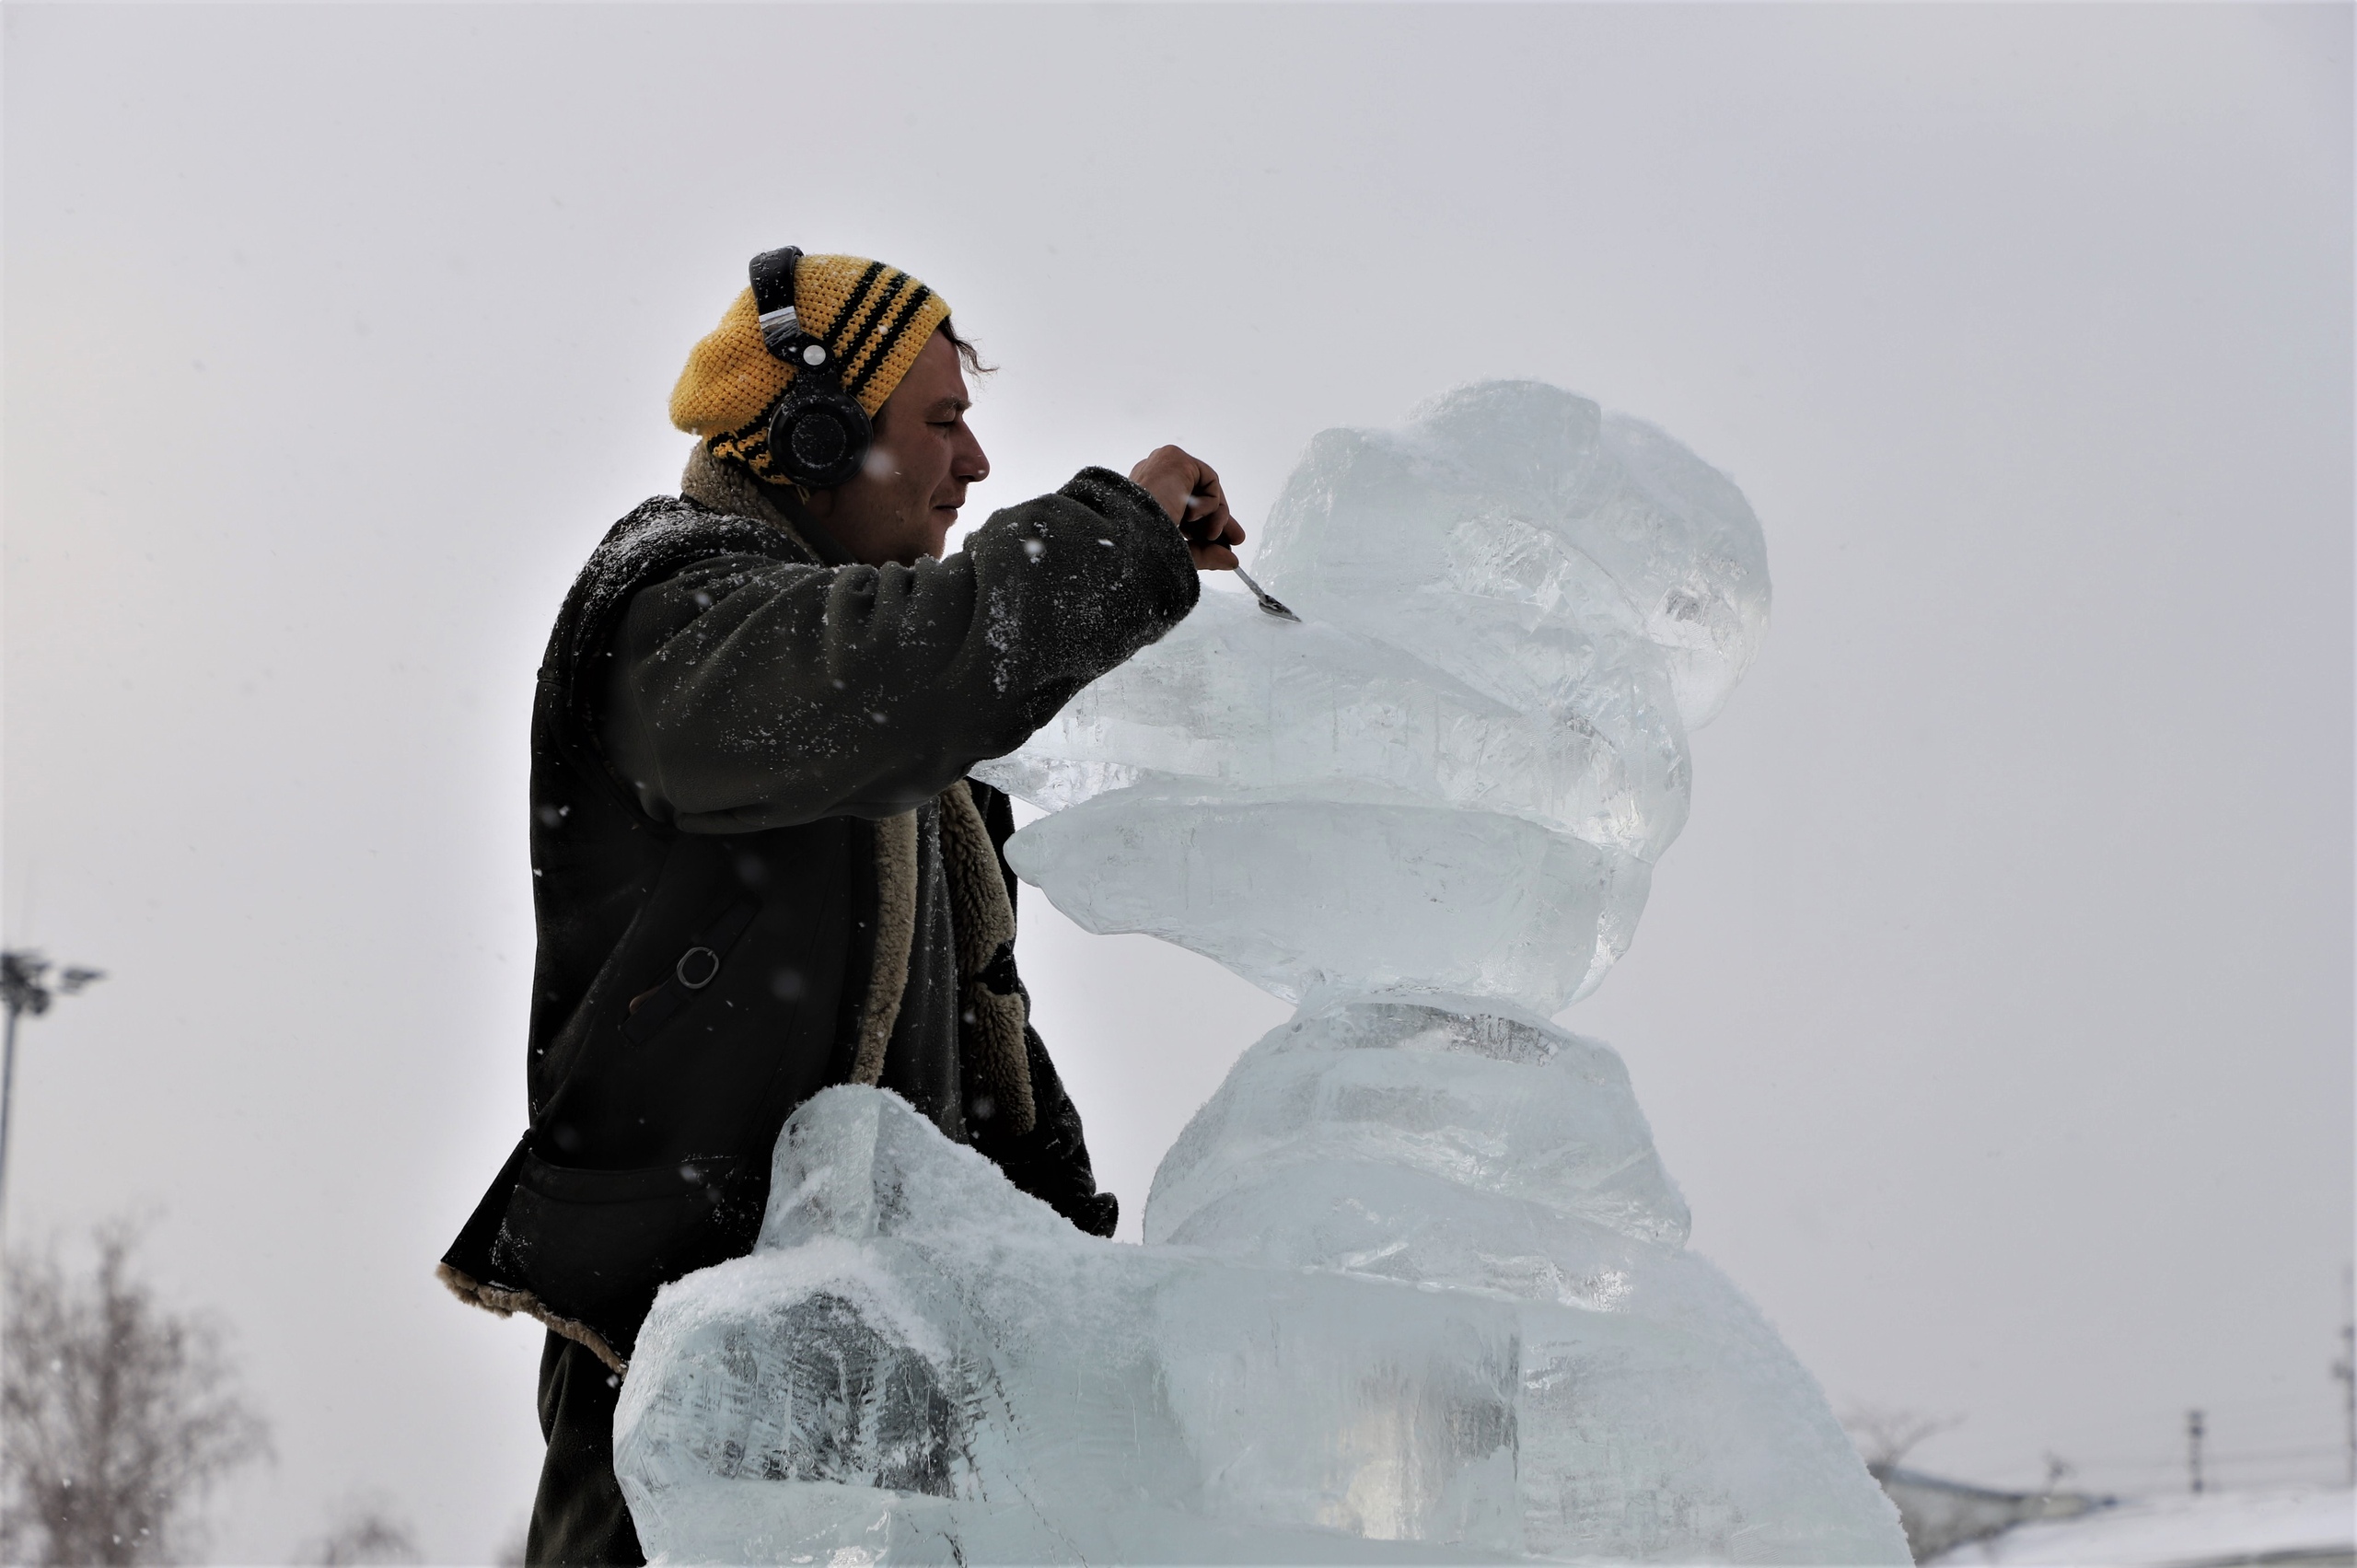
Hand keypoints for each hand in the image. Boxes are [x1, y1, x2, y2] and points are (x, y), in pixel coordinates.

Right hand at [1129, 445, 1244, 570]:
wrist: (1130, 535)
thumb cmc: (1143, 549)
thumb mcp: (1180, 554)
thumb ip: (1206, 555)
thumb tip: (1232, 561)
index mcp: (1144, 501)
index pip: (1182, 508)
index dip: (1204, 526)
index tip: (1223, 544)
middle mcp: (1150, 481)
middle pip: (1196, 497)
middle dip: (1218, 520)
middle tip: (1236, 540)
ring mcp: (1160, 466)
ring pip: (1205, 490)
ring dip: (1215, 517)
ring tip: (1210, 535)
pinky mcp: (1173, 457)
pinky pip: (1208, 480)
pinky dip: (1210, 503)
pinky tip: (1192, 515)